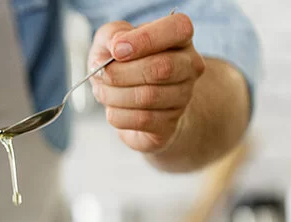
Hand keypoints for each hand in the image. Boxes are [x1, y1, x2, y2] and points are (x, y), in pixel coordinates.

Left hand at [89, 13, 205, 152]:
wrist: (133, 105)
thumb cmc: (124, 66)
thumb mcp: (111, 42)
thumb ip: (112, 34)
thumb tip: (117, 46)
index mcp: (178, 38)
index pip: (177, 28)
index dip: (144, 39)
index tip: (116, 50)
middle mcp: (189, 66)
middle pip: (161, 67)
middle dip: (120, 73)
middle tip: (101, 75)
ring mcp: (183, 96)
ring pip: (148, 96)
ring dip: (114, 95)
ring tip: (102, 91)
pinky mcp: (170, 124)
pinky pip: (142, 120)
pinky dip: (117, 114)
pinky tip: (112, 109)